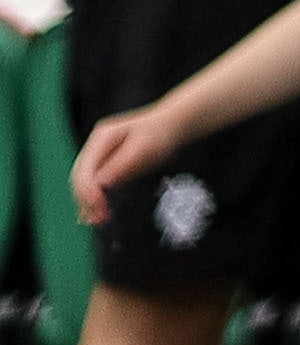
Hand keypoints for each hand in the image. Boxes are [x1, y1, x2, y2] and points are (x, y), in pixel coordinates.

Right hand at [71, 110, 169, 225]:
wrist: (175, 124)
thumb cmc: (163, 131)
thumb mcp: (145, 147)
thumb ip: (122, 165)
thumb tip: (101, 183)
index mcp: (102, 138)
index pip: (84, 169)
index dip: (87, 191)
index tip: (98, 206)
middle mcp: (97, 147)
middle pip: (80, 179)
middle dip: (86, 200)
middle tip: (99, 219)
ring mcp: (100, 156)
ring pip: (85, 185)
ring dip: (89, 203)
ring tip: (98, 220)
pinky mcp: (107, 166)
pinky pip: (95, 186)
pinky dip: (96, 200)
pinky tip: (98, 212)